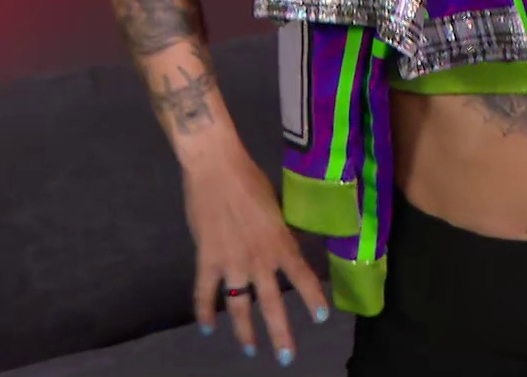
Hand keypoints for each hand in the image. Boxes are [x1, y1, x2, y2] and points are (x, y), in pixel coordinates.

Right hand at [184, 146, 329, 364]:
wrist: (216, 169)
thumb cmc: (250, 181)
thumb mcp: (277, 207)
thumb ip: (282, 232)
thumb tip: (289, 246)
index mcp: (281, 242)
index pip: (303, 276)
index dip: (313, 298)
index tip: (322, 318)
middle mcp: (259, 258)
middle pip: (272, 302)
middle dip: (281, 332)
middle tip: (288, 357)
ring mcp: (232, 262)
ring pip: (240, 305)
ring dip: (245, 330)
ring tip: (252, 349)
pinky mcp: (207, 259)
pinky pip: (205, 292)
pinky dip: (205, 311)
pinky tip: (207, 328)